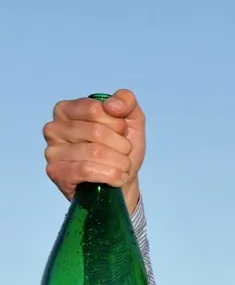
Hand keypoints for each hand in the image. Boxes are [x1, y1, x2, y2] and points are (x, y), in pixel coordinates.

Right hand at [44, 89, 145, 213]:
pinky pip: (87, 170)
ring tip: (122, 166)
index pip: (95, 109)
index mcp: (67, 110)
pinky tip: (117, 178)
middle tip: (124, 153)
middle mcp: (54, 128)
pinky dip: (111, 175)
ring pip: (95, 152)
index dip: (117, 123)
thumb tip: (112, 105)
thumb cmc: (120, 149)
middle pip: (96, 131)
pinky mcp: (56, 172)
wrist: (121, 182)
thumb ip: (126, 101)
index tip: (121, 132)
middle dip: (121, 145)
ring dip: (120, 162)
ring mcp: (52, 151)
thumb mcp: (131, 120)